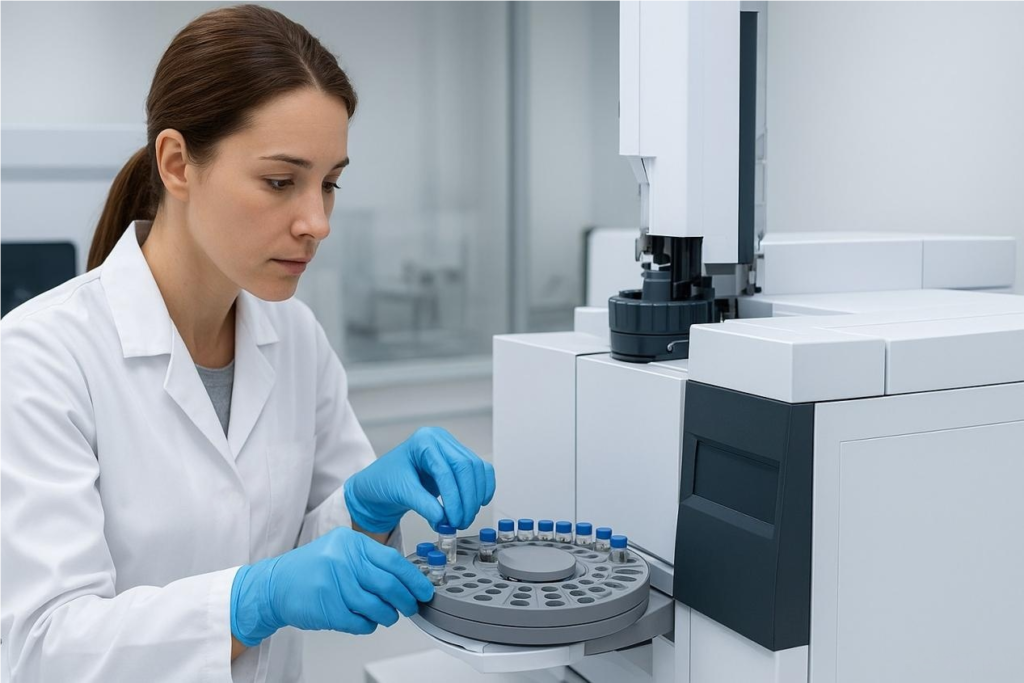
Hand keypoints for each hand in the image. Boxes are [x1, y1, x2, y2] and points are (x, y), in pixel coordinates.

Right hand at [230, 526, 432, 645]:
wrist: (275, 585)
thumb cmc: (311, 569)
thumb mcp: (340, 550)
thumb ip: (369, 560)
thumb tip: (406, 578)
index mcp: (350, 542)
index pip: (393, 561)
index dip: (413, 579)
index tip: (424, 590)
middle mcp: (343, 560)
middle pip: (388, 585)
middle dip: (406, 600)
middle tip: (412, 606)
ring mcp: (334, 584)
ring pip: (376, 607)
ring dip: (388, 615)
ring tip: (389, 616)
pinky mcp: (326, 608)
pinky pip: (359, 622)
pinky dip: (368, 625)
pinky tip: (367, 621)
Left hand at [344, 427, 495, 532]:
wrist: (380, 483)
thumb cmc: (384, 481)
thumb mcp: (400, 492)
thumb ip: (423, 504)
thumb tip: (444, 519)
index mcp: (424, 440)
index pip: (446, 469)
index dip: (453, 497)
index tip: (453, 519)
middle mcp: (440, 439)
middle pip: (466, 467)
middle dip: (468, 498)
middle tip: (462, 522)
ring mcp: (451, 447)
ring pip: (477, 469)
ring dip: (476, 496)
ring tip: (465, 518)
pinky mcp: (458, 459)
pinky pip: (480, 470)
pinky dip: (483, 487)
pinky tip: (479, 503)